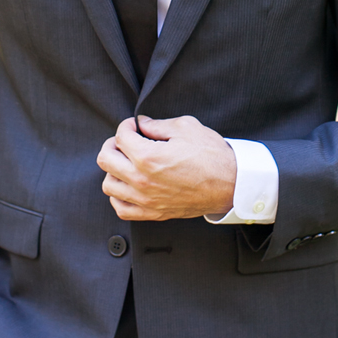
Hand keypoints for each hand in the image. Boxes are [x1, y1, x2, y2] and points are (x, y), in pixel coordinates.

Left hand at [97, 115, 235, 220]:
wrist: (231, 184)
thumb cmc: (212, 156)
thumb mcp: (187, 128)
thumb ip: (158, 124)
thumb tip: (143, 124)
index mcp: (148, 157)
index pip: (120, 136)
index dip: (127, 125)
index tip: (135, 125)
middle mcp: (141, 180)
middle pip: (105, 159)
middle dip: (113, 144)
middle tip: (126, 141)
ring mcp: (145, 199)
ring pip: (108, 185)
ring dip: (114, 171)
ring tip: (127, 164)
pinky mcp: (153, 212)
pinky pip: (120, 208)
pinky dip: (119, 196)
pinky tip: (128, 186)